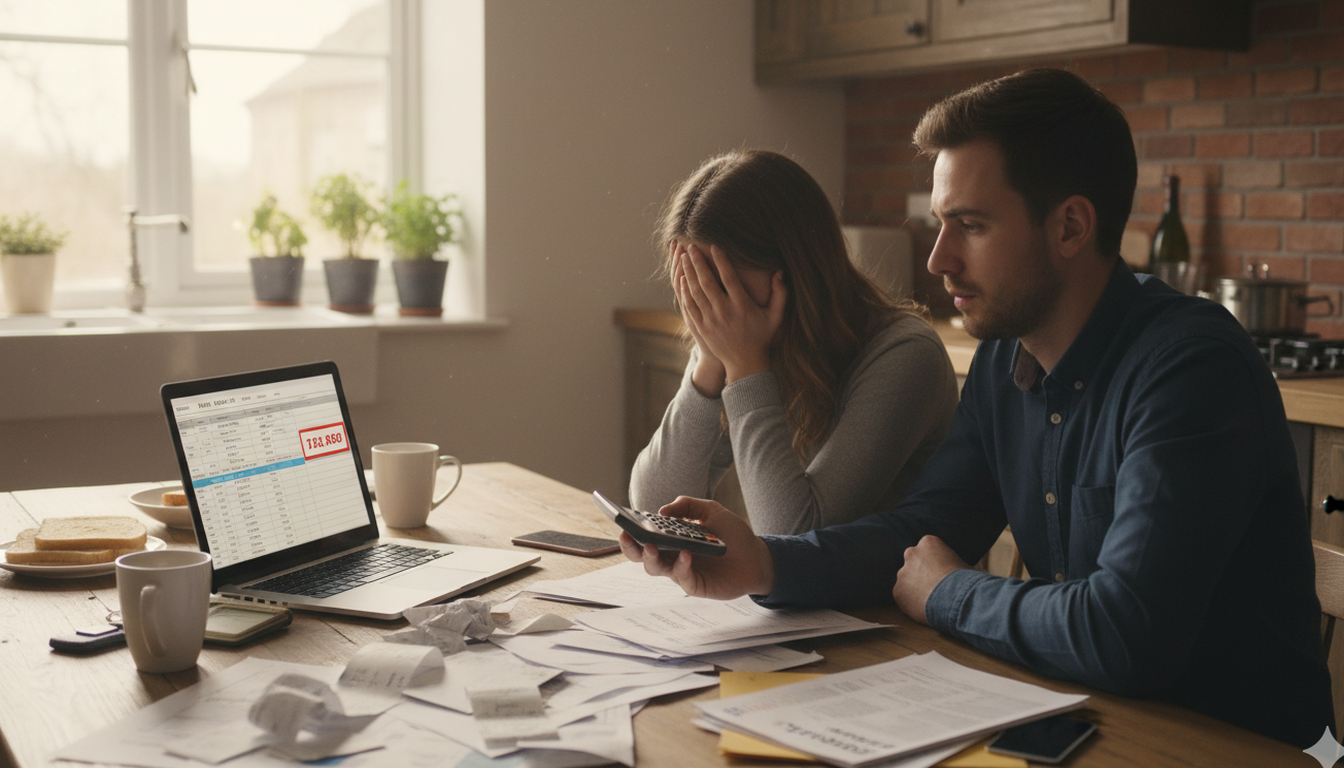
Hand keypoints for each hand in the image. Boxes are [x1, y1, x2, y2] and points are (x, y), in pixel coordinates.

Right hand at [619, 496, 775, 599]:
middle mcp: (672, 554)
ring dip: (651, 558)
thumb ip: (688, 505)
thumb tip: (662, 510)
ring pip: (656, 568)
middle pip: (642, 555)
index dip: (632, 529)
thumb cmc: (733, 534)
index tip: (623, 520)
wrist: (756, 557)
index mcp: (672, 537)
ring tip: (653, 547)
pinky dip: (680, 566)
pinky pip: (681, 577)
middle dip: (630, 547)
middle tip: (627, 536)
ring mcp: (681, 570)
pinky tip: (686, 554)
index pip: (646, 534)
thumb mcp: (711, 511)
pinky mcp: (694, 585)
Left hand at [678, 244, 785, 384]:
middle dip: (697, 262)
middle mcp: (725, 312)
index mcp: (742, 306)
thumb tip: (779, 272)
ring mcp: (711, 321)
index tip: (714, 246)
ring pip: (695, 292)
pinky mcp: (701, 328)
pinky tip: (682, 279)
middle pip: (707, 282)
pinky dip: (684, 292)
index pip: (729, 278)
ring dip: (688, 273)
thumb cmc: (762, 336)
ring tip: (682, 258)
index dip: (721, 261)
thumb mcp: (776, 316)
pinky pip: (689, 306)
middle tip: (690, 246)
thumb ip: (780, 293)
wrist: (745, 363)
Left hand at [892, 535, 969, 623]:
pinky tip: (924, 608)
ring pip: (906, 580)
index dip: (934, 562)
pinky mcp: (897, 591)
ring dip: (914, 588)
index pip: (927, 549)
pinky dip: (910, 602)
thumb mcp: (966, 566)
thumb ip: (955, 565)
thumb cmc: (966, 582)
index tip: (941, 572)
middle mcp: (911, 554)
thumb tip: (962, 572)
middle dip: (920, 572)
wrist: (956, 600)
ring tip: (931, 600)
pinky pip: (902, 596)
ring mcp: (902, 573)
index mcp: (928, 543)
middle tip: (933, 586)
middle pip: (913, 562)